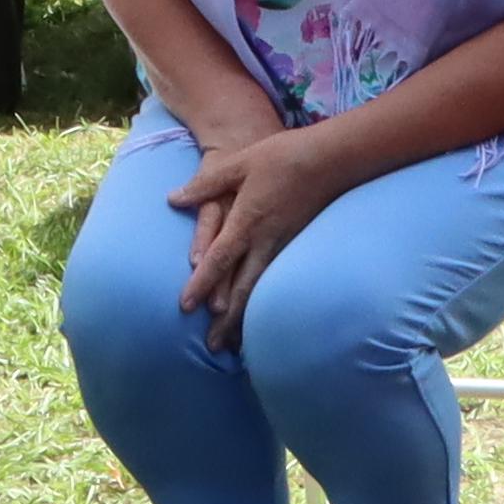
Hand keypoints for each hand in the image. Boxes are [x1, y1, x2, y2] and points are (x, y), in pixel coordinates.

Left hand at [172, 112, 356, 324]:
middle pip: (242, 288)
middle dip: (226, 319)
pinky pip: (277, 282)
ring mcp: (284, 245)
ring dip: (247, 318)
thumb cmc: (281, 156)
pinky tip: (261, 317)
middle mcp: (265, 240)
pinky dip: (266, 303)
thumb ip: (205, 185)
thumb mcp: (237, 163)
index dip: (201, 284)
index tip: (186, 307)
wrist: (330, 158)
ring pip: (262, 290)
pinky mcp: (297, 245)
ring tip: (235, 344)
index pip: (218, 260)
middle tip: (212, 347)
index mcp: (247, 220)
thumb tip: (174, 199)